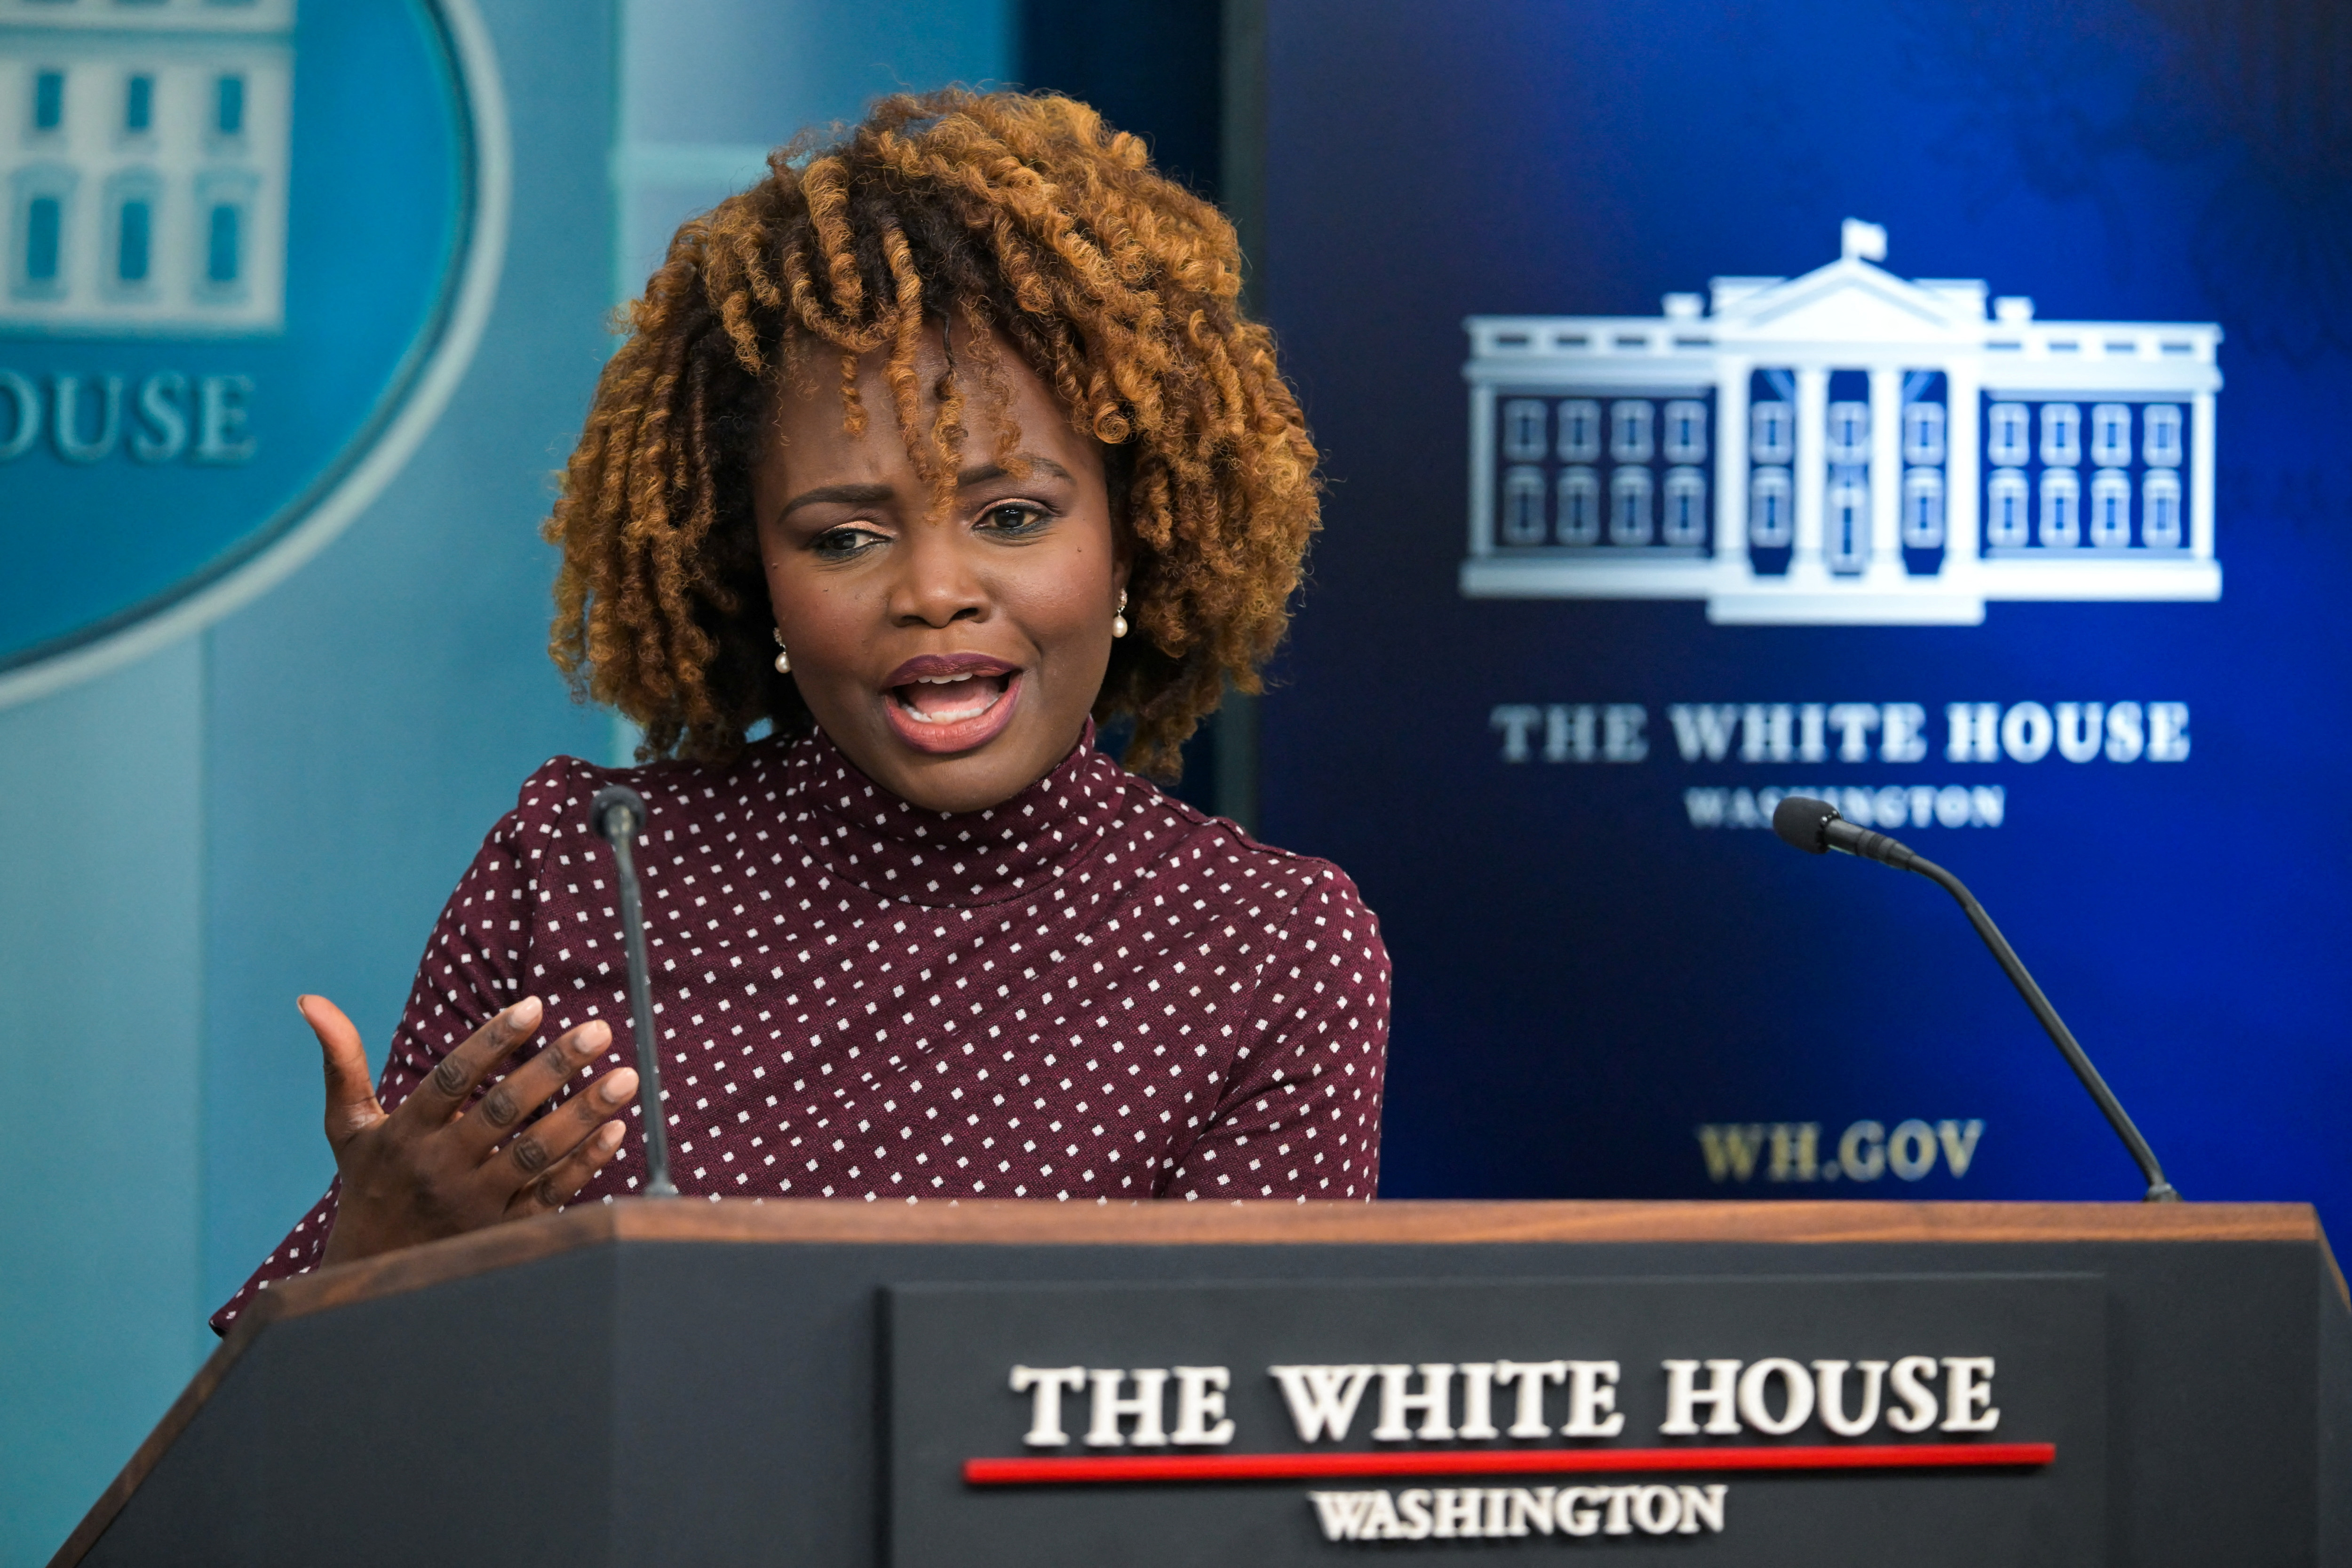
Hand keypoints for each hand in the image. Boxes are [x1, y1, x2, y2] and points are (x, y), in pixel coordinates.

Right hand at [302, 994, 637, 1265]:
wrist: (371, 1278)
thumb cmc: (368, 1186)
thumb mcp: (349, 1128)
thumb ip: (342, 1063)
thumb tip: (311, 1001)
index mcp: (404, 1135)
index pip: (453, 1078)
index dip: (493, 1040)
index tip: (535, 1005)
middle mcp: (439, 1167)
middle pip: (504, 1109)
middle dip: (555, 1067)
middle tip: (601, 1030)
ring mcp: (473, 1203)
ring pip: (536, 1152)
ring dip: (584, 1113)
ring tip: (625, 1077)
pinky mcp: (501, 1233)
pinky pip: (551, 1195)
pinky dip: (585, 1165)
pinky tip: (615, 1130)